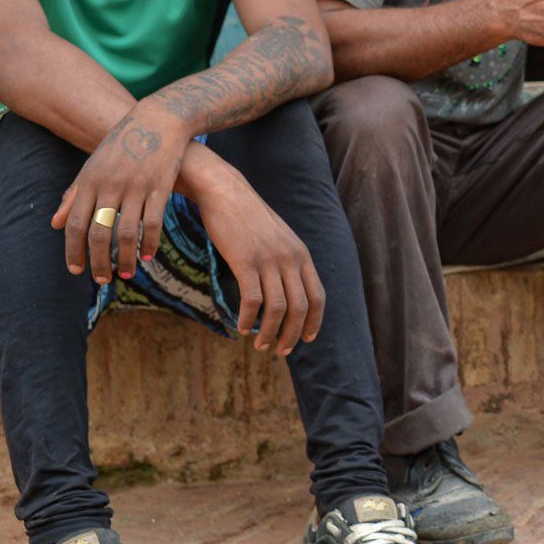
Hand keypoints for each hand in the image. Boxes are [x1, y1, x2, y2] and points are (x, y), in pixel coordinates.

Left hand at [51, 104, 191, 284]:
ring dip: (126, 258)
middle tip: (101, 280)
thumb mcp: (93, 167)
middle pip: (99, 233)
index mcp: (89, 181)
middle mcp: (110, 185)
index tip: (76, 270)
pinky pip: (153, 223)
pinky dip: (150, 243)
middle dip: (99, 261)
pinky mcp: (160, 187)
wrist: (158, 121)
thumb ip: (74, 195)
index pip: (74, 224)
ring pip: (127, 233)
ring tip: (127, 273)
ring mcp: (136, 186)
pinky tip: (148, 256)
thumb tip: (54, 223)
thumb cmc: (122, 145)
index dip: (73, 250)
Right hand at [194, 167, 324, 356]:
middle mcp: (290, 258)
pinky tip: (242, 327)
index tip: (308, 338)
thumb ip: (285, 261)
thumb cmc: (248, 217)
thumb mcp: (278, 238)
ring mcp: (269, 260)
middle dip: (293, 334)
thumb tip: (286, 290)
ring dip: (270, 332)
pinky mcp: (245, 261)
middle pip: (300, 308)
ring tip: (260, 344)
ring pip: (278, 308)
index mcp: (301, 254)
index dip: (315, 321)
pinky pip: (252, 300)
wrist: (225, 192)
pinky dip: (249, 319)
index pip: (318, 296)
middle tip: (280, 351)